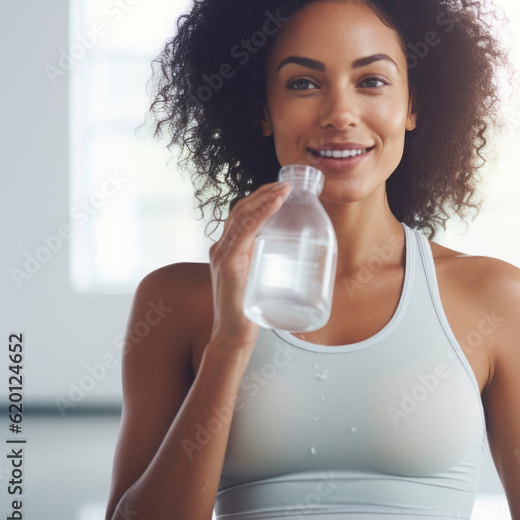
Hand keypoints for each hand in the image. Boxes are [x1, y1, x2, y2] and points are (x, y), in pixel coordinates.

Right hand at [207, 181, 290, 350]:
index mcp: (229, 248)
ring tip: (285, 190)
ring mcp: (222, 254)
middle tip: (287, 185)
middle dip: (265, 193)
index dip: (260, 198)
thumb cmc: (250, 309)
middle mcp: (222, 247)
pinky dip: (260, 215)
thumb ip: (268, 265)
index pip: (243, 214)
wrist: (234, 333)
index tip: (281, 188)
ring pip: (242, 216)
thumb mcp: (260, 278)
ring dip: (265, 199)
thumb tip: (298, 256)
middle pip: (242, 210)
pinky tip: (274, 205)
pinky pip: (244, 232)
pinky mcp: (227, 263)